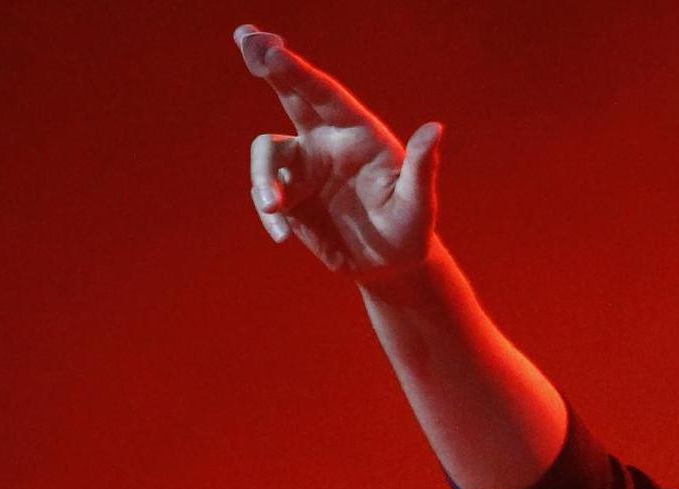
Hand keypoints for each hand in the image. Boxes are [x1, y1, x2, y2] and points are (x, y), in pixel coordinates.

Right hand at [235, 24, 441, 280]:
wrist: (391, 264)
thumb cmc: (411, 228)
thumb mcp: (418, 203)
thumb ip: (421, 168)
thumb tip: (434, 129)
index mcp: (357, 133)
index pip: (323, 94)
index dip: (296, 70)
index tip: (272, 49)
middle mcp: (326, 142)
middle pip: (289, 95)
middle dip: (265, 64)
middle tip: (243, 34)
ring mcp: (304, 169)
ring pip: (266, 154)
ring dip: (263, 178)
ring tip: (275, 209)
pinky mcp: (290, 198)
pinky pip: (265, 196)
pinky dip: (269, 214)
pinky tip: (283, 237)